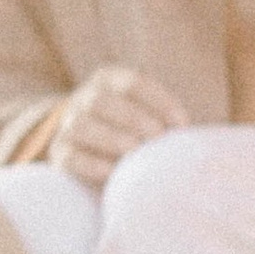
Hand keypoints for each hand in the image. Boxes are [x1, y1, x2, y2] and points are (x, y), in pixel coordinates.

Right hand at [46, 63, 189, 185]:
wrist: (92, 153)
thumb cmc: (135, 134)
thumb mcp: (147, 117)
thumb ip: (165, 121)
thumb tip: (195, 139)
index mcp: (109, 80)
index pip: (133, 82)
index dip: (159, 101)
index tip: (181, 125)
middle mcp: (84, 98)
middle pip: (102, 100)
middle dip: (134, 119)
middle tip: (157, 140)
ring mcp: (68, 125)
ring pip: (82, 125)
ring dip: (112, 139)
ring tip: (135, 154)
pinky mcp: (59, 153)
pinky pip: (71, 156)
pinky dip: (93, 164)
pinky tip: (114, 173)